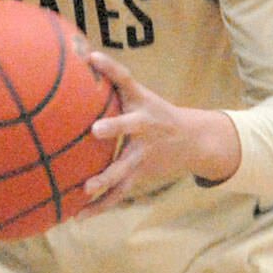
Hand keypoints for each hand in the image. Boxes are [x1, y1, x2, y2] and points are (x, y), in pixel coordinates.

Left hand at [79, 50, 239, 211]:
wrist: (194, 140)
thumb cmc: (154, 111)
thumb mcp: (139, 94)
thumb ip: (112, 81)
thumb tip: (79, 56)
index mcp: (141, 102)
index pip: (125, 79)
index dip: (110, 68)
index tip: (93, 57)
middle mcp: (144, 126)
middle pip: (129, 126)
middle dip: (114, 127)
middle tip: (95, 130)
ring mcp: (144, 153)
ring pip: (123, 168)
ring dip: (106, 178)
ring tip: (86, 189)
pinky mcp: (140, 174)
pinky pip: (118, 193)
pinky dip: (99, 206)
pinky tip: (77, 217)